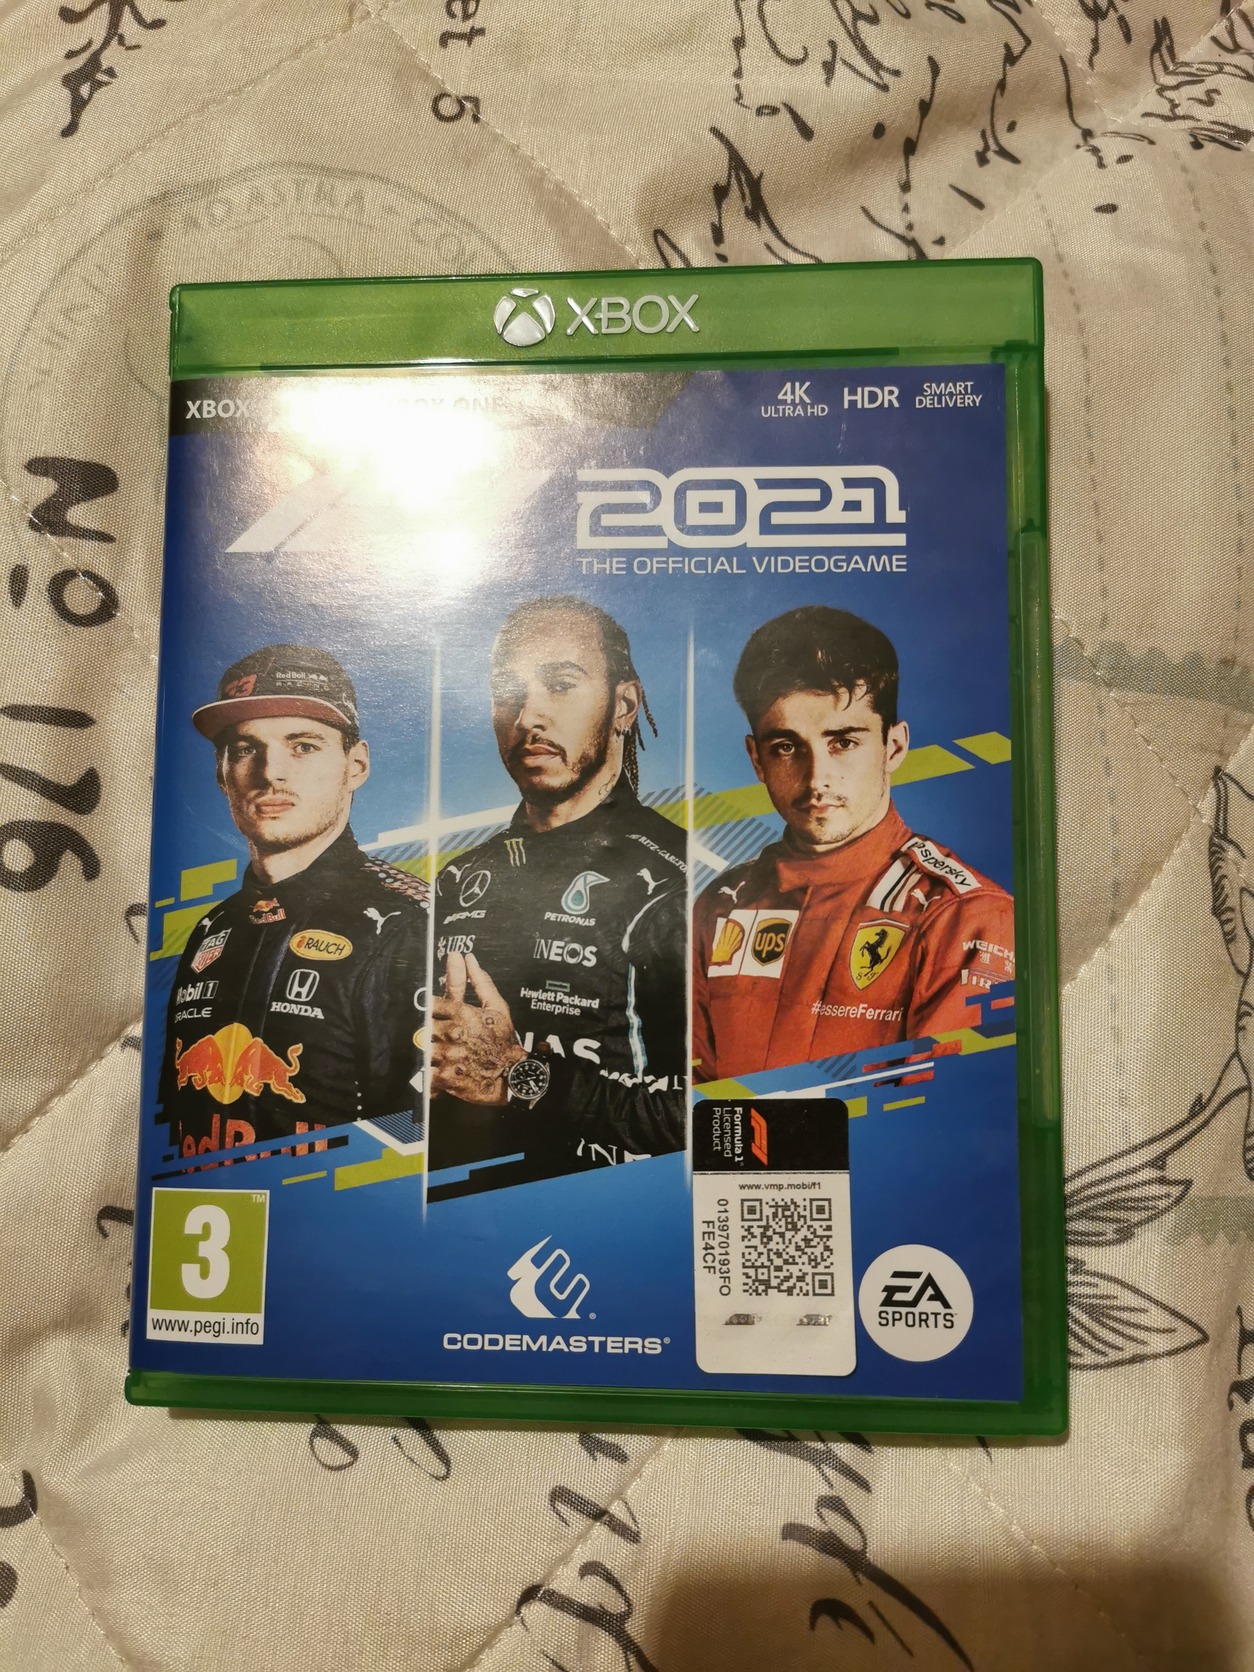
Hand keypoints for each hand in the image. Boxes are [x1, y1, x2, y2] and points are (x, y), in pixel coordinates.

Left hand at [430, 951, 523, 1104]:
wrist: (511, 1075)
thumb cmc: (504, 1041)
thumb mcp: (497, 1007)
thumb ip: (481, 981)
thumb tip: (469, 959)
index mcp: (462, 1013)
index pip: (431, 1004)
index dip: (430, 1009)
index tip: (432, 1014)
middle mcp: (452, 1033)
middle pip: (424, 1027)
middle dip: (430, 1032)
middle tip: (441, 1038)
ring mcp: (447, 1055)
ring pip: (423, 1048)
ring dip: (428, 1051)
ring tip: (442, 1055)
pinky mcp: (444, 1076)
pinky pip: (424, 1074)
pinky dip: (427, 1075)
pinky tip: (436, 1072)